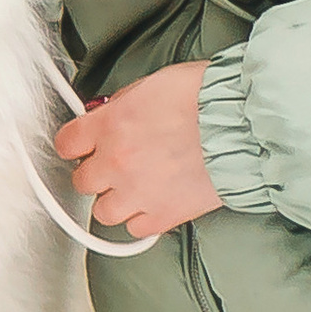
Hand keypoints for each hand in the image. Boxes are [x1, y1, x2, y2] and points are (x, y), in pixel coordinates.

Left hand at [53, 63, 220, 242]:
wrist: (244, 125)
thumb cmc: (207, 97)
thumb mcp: (153, 83)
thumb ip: (123, 103)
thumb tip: (109, 112)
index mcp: (110, 125)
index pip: (66, 144)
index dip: (74, 145)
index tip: (81, 147)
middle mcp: (117, 162)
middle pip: (82, 181)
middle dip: (96, 173)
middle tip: (113, 165)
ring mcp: (138, 193)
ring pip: (103, 212)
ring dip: (115, 200)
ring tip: (133, 187)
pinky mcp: (164, 215)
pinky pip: (137, 228)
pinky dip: (143, 219)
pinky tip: (154, 202)